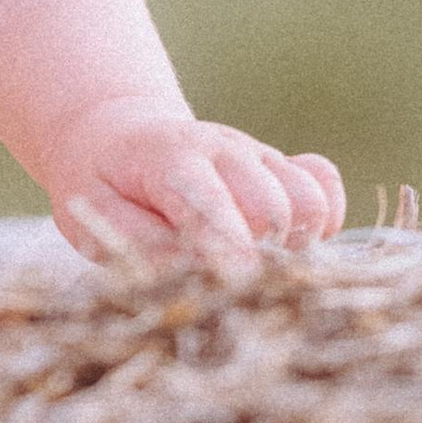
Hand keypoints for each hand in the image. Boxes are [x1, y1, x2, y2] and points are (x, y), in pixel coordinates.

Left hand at [41, 99, 344, 272]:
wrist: (118, 135)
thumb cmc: (105, 184)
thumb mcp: (97, 214)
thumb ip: (141, 243)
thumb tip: (195, 274)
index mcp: (172, 159)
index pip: (214, 205)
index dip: (228, 253)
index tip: (232, 288)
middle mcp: (224, 150)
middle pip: (274, 208)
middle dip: (260, 256)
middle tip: (230, 279)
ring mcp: (256, 155)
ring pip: (308, 201)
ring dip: (293, 243)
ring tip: (253, 262)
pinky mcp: (280, 166)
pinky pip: (325, 187)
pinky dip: (322, 218)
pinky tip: (289, 239)